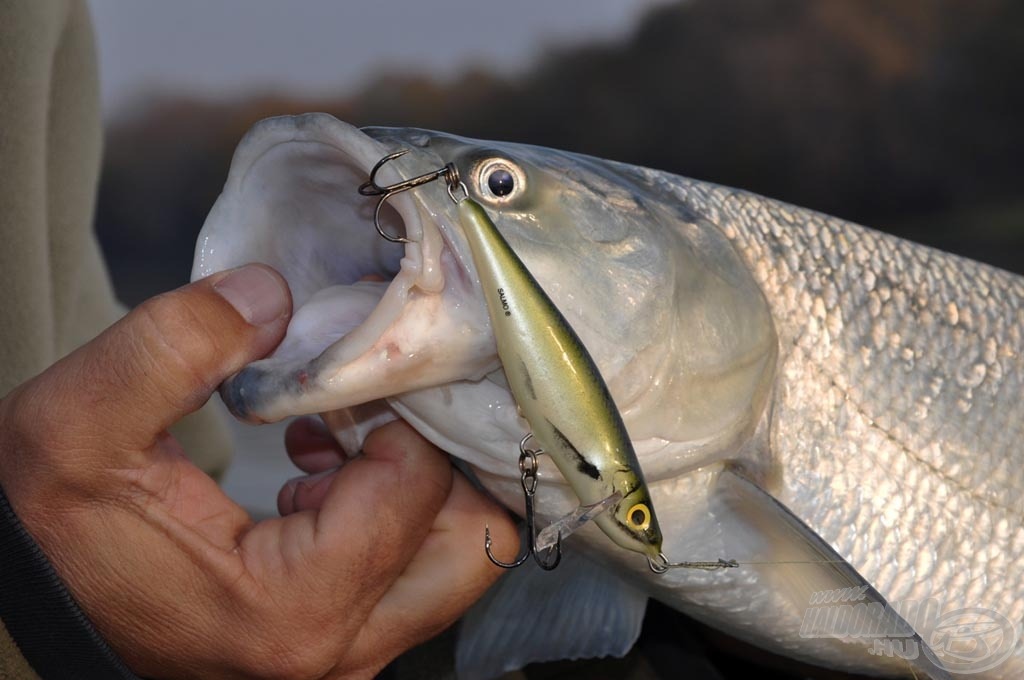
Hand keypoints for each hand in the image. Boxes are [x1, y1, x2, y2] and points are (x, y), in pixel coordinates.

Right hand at [0, 264, 515, 678]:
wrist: (29, 601)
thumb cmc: (49, 532)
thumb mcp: (78, 424)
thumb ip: (176, 347)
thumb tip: (275, 297)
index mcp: (291, 611)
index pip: (417, 487)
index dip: (395, 404)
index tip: (348, 368)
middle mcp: (339, 650)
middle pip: (475, 539)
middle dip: (441, 447)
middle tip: (374, 398)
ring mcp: (347, 652)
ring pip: (459, 555)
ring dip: (421, 477)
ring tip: (341, 431)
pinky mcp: (338, 638)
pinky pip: (417, 566)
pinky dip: (396, 506)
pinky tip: (326, 465)